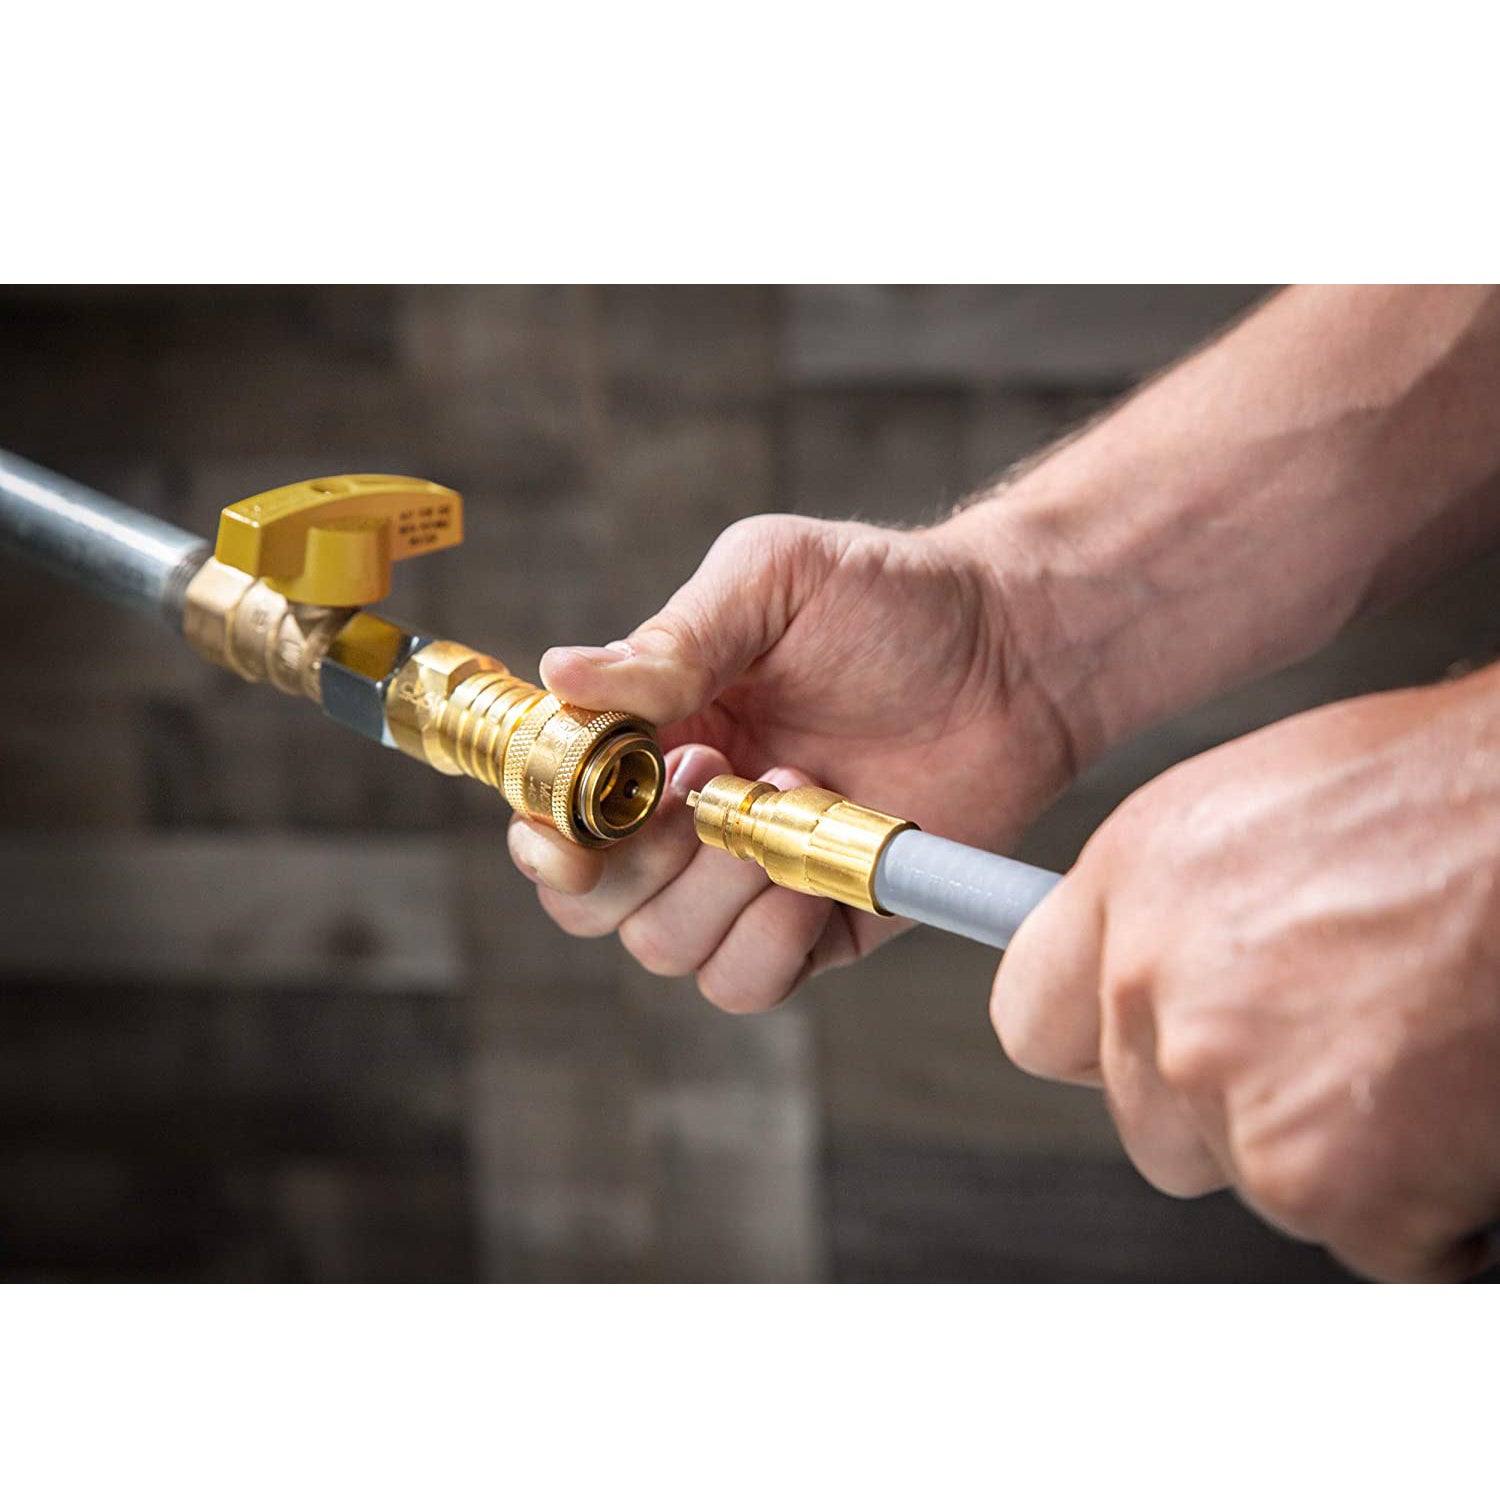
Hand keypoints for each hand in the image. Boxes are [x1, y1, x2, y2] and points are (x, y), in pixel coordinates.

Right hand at [507, 509, 1076, 1010]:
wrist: (1013, 649)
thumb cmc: (888, 596)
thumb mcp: (771, 580)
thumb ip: (671, 640)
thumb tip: (557, 677)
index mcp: (653, 738)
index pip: (555, 818)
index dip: (544, 838)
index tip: (572, 829)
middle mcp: (686, 819)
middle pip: (593, 906)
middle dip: (633, 864)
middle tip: (709, 780)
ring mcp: (751, 880)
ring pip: (666, 950)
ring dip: (715, 888)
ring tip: (794, 794)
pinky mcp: (820, 927)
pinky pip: (750, 982)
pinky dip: (769, 942)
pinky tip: (817, 872)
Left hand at [992, 664, 1499, 1280]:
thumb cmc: (1448, 798)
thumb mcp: (1258, 808)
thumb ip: (1181, 907)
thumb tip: (1150, 978)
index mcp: (1131, 881)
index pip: (1034, 1019)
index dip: (1097, 1046)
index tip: (1140, 1050)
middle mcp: (1156, 985)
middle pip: (1147, 1122)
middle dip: (1233, 1109)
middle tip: (1336, 1046)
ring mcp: (1231, 1087)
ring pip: (1255, 1181)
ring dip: (1334, 1149)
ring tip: (1418, 1046)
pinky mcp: (1327, 1180)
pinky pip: (1363, 1237)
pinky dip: (1425, 1204)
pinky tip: (1461, 1105)